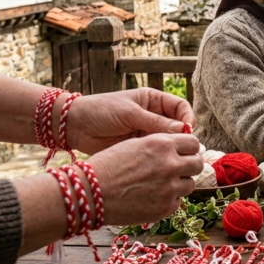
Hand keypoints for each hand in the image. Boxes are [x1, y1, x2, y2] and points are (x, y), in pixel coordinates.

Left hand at [65, 88, 194, 154]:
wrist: (75, 126)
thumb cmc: (101, 111)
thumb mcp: (130, 113)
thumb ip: (155, 122)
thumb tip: (182, 130)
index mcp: (153, 101)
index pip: (180, 107)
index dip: (187, 117)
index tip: (188, 130)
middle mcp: (153, 116)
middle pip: (178, 125)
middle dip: (183, 136)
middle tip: (186, 148)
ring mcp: (146, 132)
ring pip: (168, 141)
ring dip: (173, 148)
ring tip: (175, 157)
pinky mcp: (138, 147)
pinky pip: (155, 152)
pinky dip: (161, 157)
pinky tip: (162, 163)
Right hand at [87, 134, 203, 225]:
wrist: (89, 193)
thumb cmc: (108, 166)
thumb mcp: (136, 145)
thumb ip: (161, 146)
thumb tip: (181, 150)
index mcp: (163, 144)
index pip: (193, 143)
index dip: (189, 148)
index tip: (184, 153)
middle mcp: (171, 164)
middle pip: (197, 164)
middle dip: (190, 165)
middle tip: (178, 169)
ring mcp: (170, 188)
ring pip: (190, 184)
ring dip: (180, 183)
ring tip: (160, 184)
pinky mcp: (166, 208)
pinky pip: (177, 201)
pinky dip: (168, 199)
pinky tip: (151, 197)